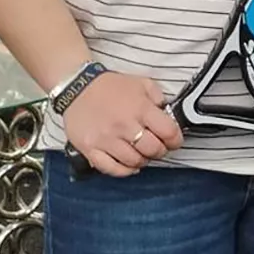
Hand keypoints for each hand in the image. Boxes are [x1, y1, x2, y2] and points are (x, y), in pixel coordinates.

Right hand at [62, 72, 182, 176]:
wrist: (77, 88)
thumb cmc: (110, 87)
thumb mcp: (141, 83)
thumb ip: (158, 98)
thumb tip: (168, 115)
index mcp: (140, 108)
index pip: (168, 132)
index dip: (175, 139)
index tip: (174, 141)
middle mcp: (124, 125)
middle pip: (153, 150)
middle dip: (160, 151)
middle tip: (157, 148)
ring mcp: (106, 139)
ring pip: (134, 161)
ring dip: (142, 160)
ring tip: (141, 153)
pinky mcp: (90, 149)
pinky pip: (111, 168)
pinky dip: (124, 170)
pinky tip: (128, 164)